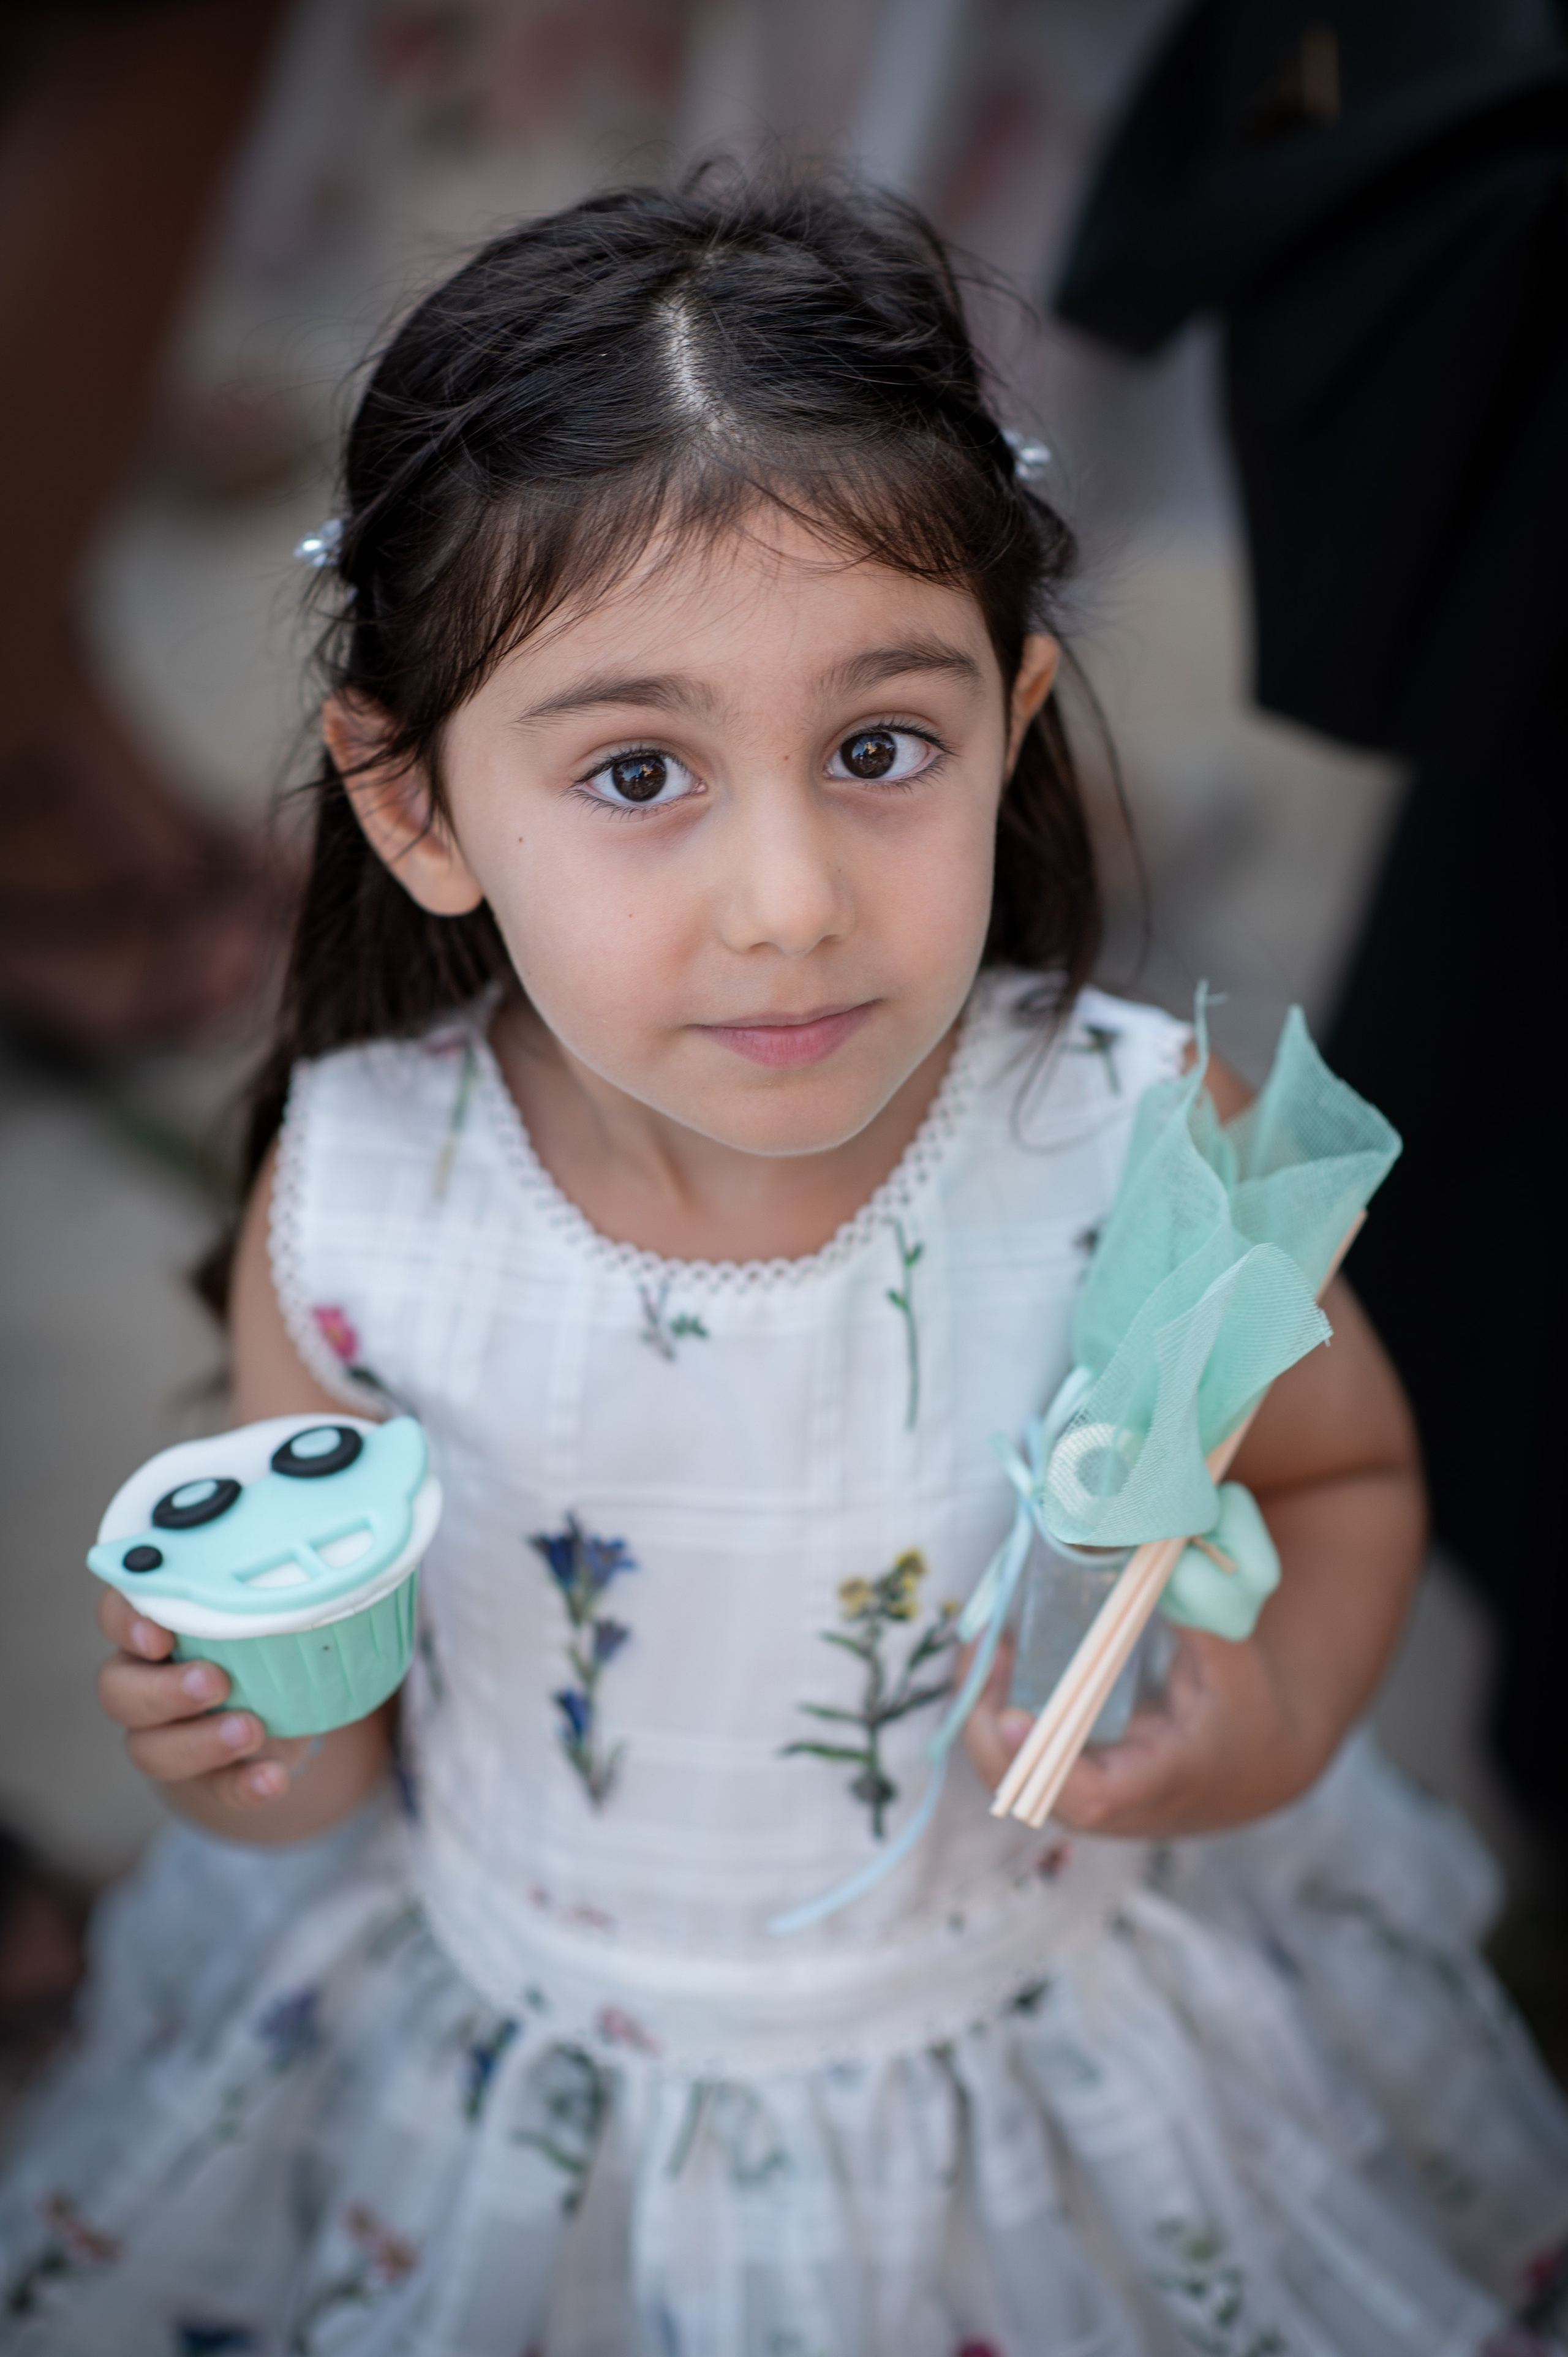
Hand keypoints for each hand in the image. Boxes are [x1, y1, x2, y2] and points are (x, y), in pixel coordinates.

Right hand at [96, 1586, 312, 1812]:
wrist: (285, 1706)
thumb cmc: (267, 1636)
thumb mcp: (269, 1605)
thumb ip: (272, 1582)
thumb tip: (330, 1534)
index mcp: (156, 1624)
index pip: (118, 1614)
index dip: (127, 1623)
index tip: (161, 1633)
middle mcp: (146, 1678)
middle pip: (118, 1689)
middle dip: (163, 1690)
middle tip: (215, 1682)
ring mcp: (168, 1733)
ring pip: (149, 1747)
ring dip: (199, 1742)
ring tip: (251, 1730)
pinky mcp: (203, 1776)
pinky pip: (211, 1787)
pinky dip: (241, 1785)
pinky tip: (273, 1778)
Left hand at [961, 1626, 1319, 1839]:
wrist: (1258, 1762)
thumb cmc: (1248, 1711)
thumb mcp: (1237, 1666)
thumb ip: (1205, 1620)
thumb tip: (1169, 1559)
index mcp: (1159, 1782)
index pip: (1091, 1797)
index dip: (1044, 1762)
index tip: (1012, 1714)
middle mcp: (1113, 1804)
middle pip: (1028, 1790)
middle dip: (989, 1727)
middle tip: (985, 1649)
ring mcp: (1088, 1794)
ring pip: (1013, 1773)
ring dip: (986, 1713)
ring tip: (985, 1645)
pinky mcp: (1075, 1777)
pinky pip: (1022, 1755)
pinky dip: (999, 1711)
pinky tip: (1000, 1658)